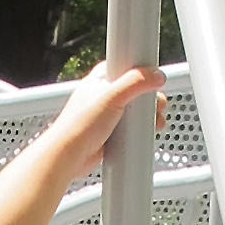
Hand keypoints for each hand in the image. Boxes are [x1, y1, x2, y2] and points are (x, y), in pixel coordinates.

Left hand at [41, 61, 165, 187]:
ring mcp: (107, 115)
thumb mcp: (111, 97)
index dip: (142, 71)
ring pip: (134, 111)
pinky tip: (142, 134)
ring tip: (155, 122)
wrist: (68, 158)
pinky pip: (130, 128)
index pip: (126, 66)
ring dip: (147, 116)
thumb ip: (135, 82)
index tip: (154, 78)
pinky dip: (138, 131)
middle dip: (149, 97)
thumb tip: (156, 75)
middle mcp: (103, 96)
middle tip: (157, 105)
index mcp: (100, 80)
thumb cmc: (79, 126)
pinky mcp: (110, 133)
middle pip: (135, 90)